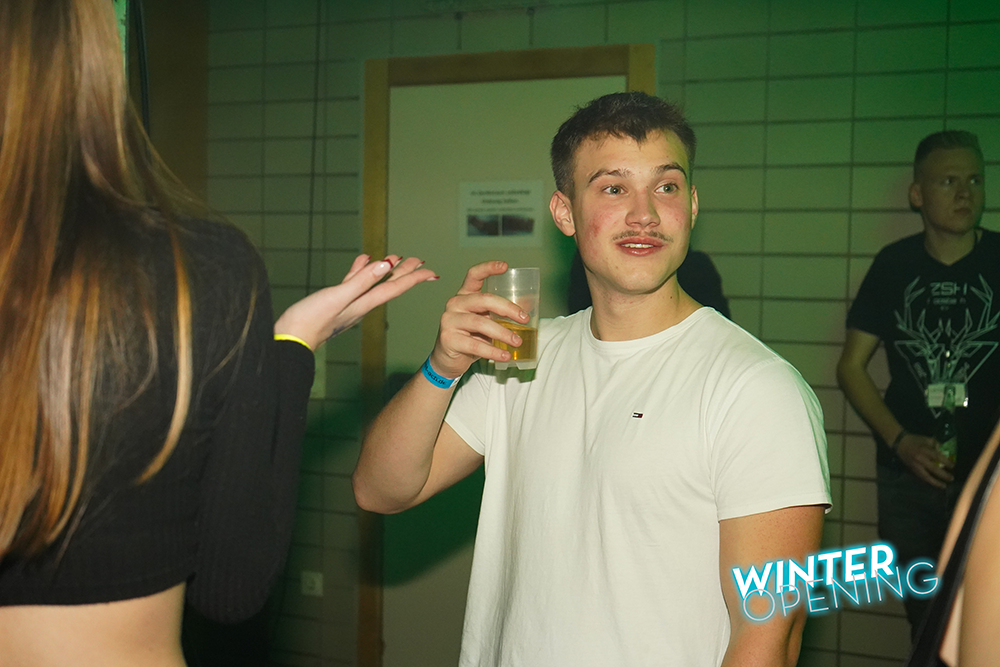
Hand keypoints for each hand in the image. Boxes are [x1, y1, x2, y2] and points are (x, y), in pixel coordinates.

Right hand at [274, 254, 435, 349]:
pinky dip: (360, 271)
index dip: (414, 277)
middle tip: (420, 261)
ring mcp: (347, 304)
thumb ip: (361, 281)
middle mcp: (360, 304)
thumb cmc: (311, 321)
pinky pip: (353, 283)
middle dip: (405, 273)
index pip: (395, 288)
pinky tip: (362, 261)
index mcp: (364, 303)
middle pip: (388, 285)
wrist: (290, 340)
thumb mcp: (338, 298)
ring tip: (395, 258)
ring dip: (385, 270)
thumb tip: (385, 265)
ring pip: (372, 283)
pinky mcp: (334, 302)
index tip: (431, 270)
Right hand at [428, 260, 530, 378]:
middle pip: (484, 299)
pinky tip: (504, 355)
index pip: (474, 275)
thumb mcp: (485, 321)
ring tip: (517, 341)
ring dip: (503, 333)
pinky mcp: (448, 339)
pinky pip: (475, 345)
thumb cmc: (470, 337)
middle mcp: (455, 304)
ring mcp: (449, 321)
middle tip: (524, 319)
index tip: (505, 266)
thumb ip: (500, 314)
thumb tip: (529, 307)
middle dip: (508, 308)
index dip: (488, 268)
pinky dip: (493, 351)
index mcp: (465, 295)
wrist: (448, 359)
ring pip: (480, 323)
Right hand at [895, 432, 954, 487]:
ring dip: (936, 482)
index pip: (938, 457)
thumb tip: (945, 452)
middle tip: (951, 478)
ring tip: (944, 486)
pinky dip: (928, 481)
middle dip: (943, 475)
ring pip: (926, 476)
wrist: (899, 443)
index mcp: (924, 450)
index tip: (953, 466)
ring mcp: (915, 466)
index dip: (947, 462)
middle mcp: (920, 459)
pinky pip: (921, 477)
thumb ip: (937, 445)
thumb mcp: (927, 439)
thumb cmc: (915, 439)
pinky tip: (934, 484)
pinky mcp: (912, 469)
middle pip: (933, 469)